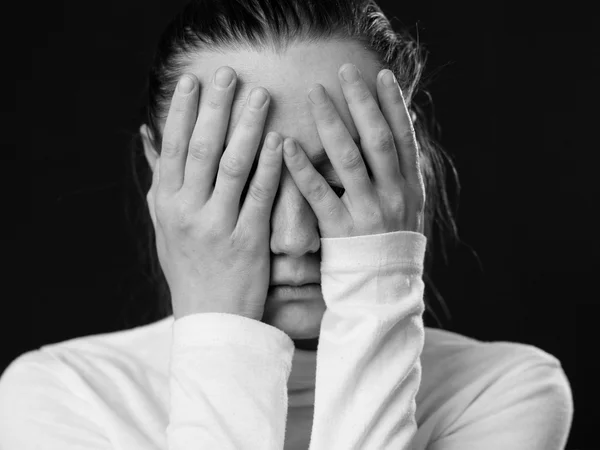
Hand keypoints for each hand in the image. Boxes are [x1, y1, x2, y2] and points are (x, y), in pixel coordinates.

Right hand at [146, 68, 282, 320]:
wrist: (210, 319)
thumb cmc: (188, 267)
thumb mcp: (164, 226)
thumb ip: (159, 181)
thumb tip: (148, 137)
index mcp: (166, 205)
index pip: (172, 149)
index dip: (182, 112)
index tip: (193, 81)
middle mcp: (187, 212)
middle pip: (201, 149)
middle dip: (215, 108)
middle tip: (229, 74)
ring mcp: (217, 226)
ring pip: (232, 167)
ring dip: (247, 128)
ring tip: (261, 97)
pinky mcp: (248, 241)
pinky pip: (260, 196)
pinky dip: (270, 166)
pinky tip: (281, 141)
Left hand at [281, 64, 425, 238]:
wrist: (384, 292)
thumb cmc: (391, 245)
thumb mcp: (407, 209)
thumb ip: (399, 173)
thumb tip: (393, 130)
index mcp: (411, 187)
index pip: (403, 137)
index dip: (393, 105)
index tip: (380, 75)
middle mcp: (394, 195)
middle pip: (377, 140)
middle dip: (360, 102)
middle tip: (342, 71)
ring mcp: (368, 212)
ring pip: (349, 160)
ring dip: (331, 123)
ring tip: (314, 93)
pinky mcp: (341, 231)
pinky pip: (319, 194)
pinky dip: (302, 168)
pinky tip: (286, 145)